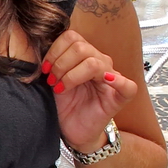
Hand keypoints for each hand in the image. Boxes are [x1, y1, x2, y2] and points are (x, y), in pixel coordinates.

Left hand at [43, 30, 137, 152]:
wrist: (72, 131)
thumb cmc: (65, 104)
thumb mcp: (54, 78)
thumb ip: (52, 61)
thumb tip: (40, 45)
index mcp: (85, 55)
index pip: (71, 37)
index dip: (54, 51)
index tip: (45, 68)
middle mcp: (100, 62)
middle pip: (81, 48)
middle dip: (60, 64)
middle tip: (53, 81)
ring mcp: (111, 79)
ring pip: (93, 63)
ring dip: (72, 75)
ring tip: (62, 88)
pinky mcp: (119, 99)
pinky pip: (128, 86)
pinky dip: (118, 81)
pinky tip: (105, 81)